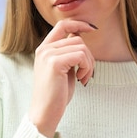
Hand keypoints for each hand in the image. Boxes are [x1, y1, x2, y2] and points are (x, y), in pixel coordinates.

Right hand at [29, 19, 96, 137]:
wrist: (45, 113)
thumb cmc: (56, 94)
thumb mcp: (64, 69)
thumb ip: (69, 53)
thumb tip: (80, 36)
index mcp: (44, 49)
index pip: (62, 25)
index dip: (79, 23)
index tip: (92, 29)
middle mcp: (44, 49)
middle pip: (77, 39)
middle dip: (88, 56)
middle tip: (86, 74)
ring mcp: (48, 54)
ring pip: (81, 47)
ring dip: (89, 63)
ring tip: (83, 78)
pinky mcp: (54, 62)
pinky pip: (81, 55)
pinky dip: (87, 67)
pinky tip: (81, 79)